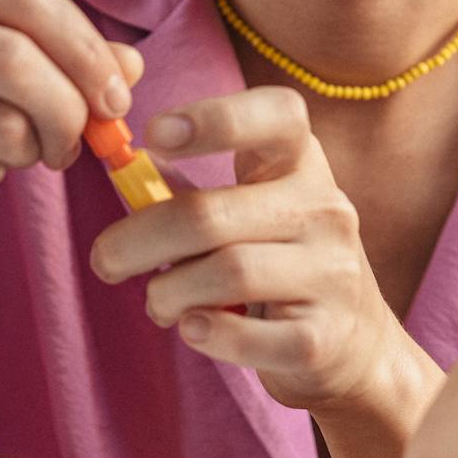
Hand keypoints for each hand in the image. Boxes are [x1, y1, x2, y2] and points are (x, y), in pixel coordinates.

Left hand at [86, 86, 425, 416]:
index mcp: (303, 163)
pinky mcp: (323, 338)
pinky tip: (194, 328)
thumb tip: (124, 166)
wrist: (353, 341)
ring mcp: (332, 274)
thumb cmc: (279, 262)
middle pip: (210, 214)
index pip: (278, 115)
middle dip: (138, 240)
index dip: (215, 117)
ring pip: (225, 273)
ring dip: (168, 293)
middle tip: (105, 261)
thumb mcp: (250, 209)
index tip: (154, 133)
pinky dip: (205, 334)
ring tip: (159, 302)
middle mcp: (327, 209)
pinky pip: (244, 335)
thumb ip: (190, 189)